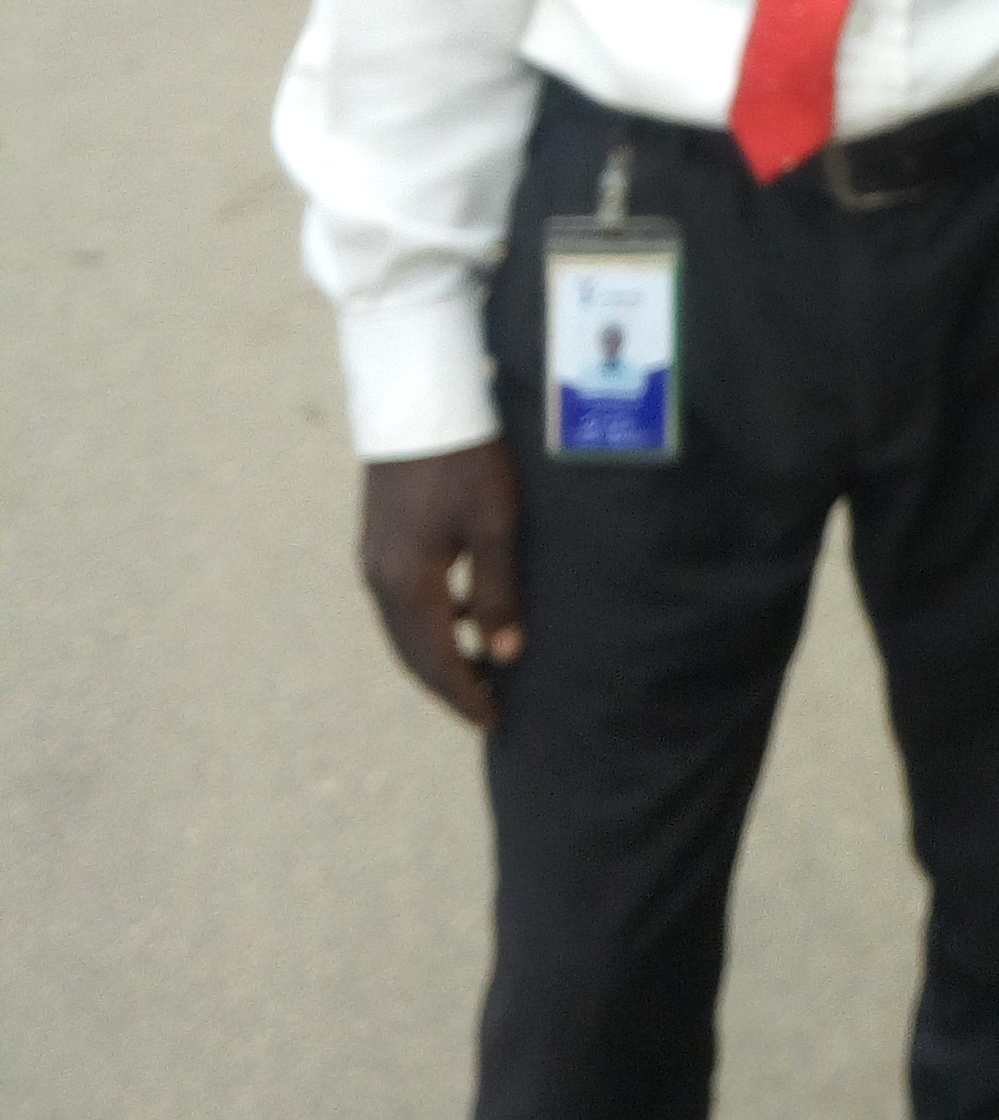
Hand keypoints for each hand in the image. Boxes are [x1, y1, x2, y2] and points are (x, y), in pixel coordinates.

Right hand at [361, 442, 524, 730]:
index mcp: (407, 583)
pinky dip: (432, 619)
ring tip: (483, 666)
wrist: (419, 398)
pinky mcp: (379, 538)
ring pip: (405, 627)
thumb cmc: (465, 458)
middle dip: (450, 684)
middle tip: (487, 707)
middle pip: (413, 652)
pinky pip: (403, 598)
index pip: (435, 660)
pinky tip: (465, 611)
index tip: (494, 721)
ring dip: (440, 652)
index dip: (464, 695)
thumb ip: (497, 591)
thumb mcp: (494, 524)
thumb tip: (503, 653)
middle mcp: (380, 579)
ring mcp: (374, 558)